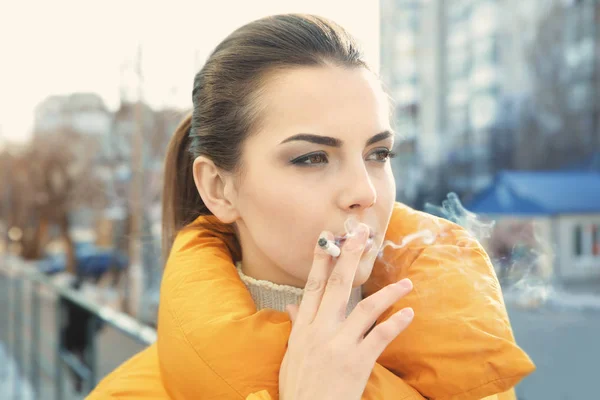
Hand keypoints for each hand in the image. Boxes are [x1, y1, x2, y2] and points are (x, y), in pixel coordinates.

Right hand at [279, 223, 413, 399]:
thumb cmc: (299, 387)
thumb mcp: (292, 355)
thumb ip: (296, 327)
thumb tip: (293, 306)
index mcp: (304, 328)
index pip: (313, 286)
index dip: (321, 260)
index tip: (328, 238)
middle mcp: (320, 331)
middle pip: (337, 286)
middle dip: (349, 257)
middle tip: (361, 234)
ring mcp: (339, 345)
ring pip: (365, 308)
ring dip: (388, 293)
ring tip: (407, 283)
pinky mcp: (357, 361)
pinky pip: (380, 337)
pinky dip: (396, 324)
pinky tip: (409, 313)